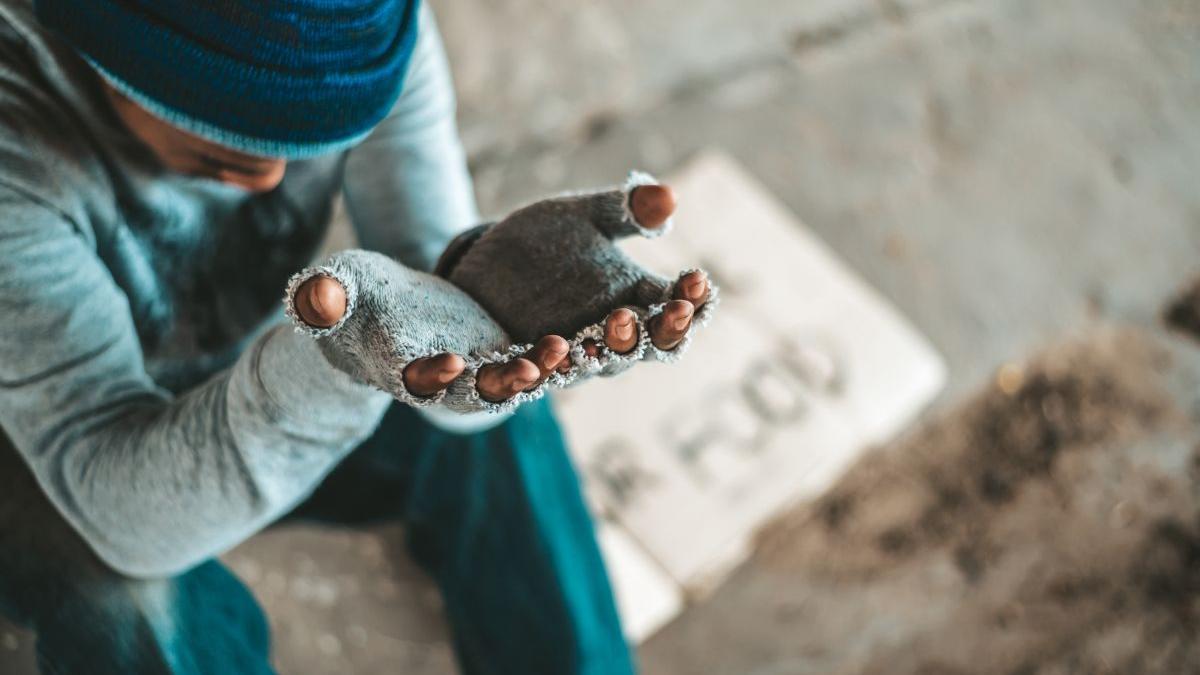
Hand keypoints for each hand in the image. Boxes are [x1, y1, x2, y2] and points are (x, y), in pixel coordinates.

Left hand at [440, 172, 717, 383]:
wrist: (482, 272)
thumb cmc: (545, 245)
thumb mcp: (582, 217)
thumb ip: (624, 209)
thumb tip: (668, 195)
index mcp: (632, 301)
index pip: (675, 309)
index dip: (690, 300)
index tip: (695, 279)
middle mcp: (605, 338)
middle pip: (640, 347)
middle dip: (648, 333)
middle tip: (651, 312)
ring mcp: (562, 358)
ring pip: (588, 368)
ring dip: (591, 356)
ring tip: (590, 335)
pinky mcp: (514, 369)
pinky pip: (522, 383)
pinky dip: (524, 376)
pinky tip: (525, 367)